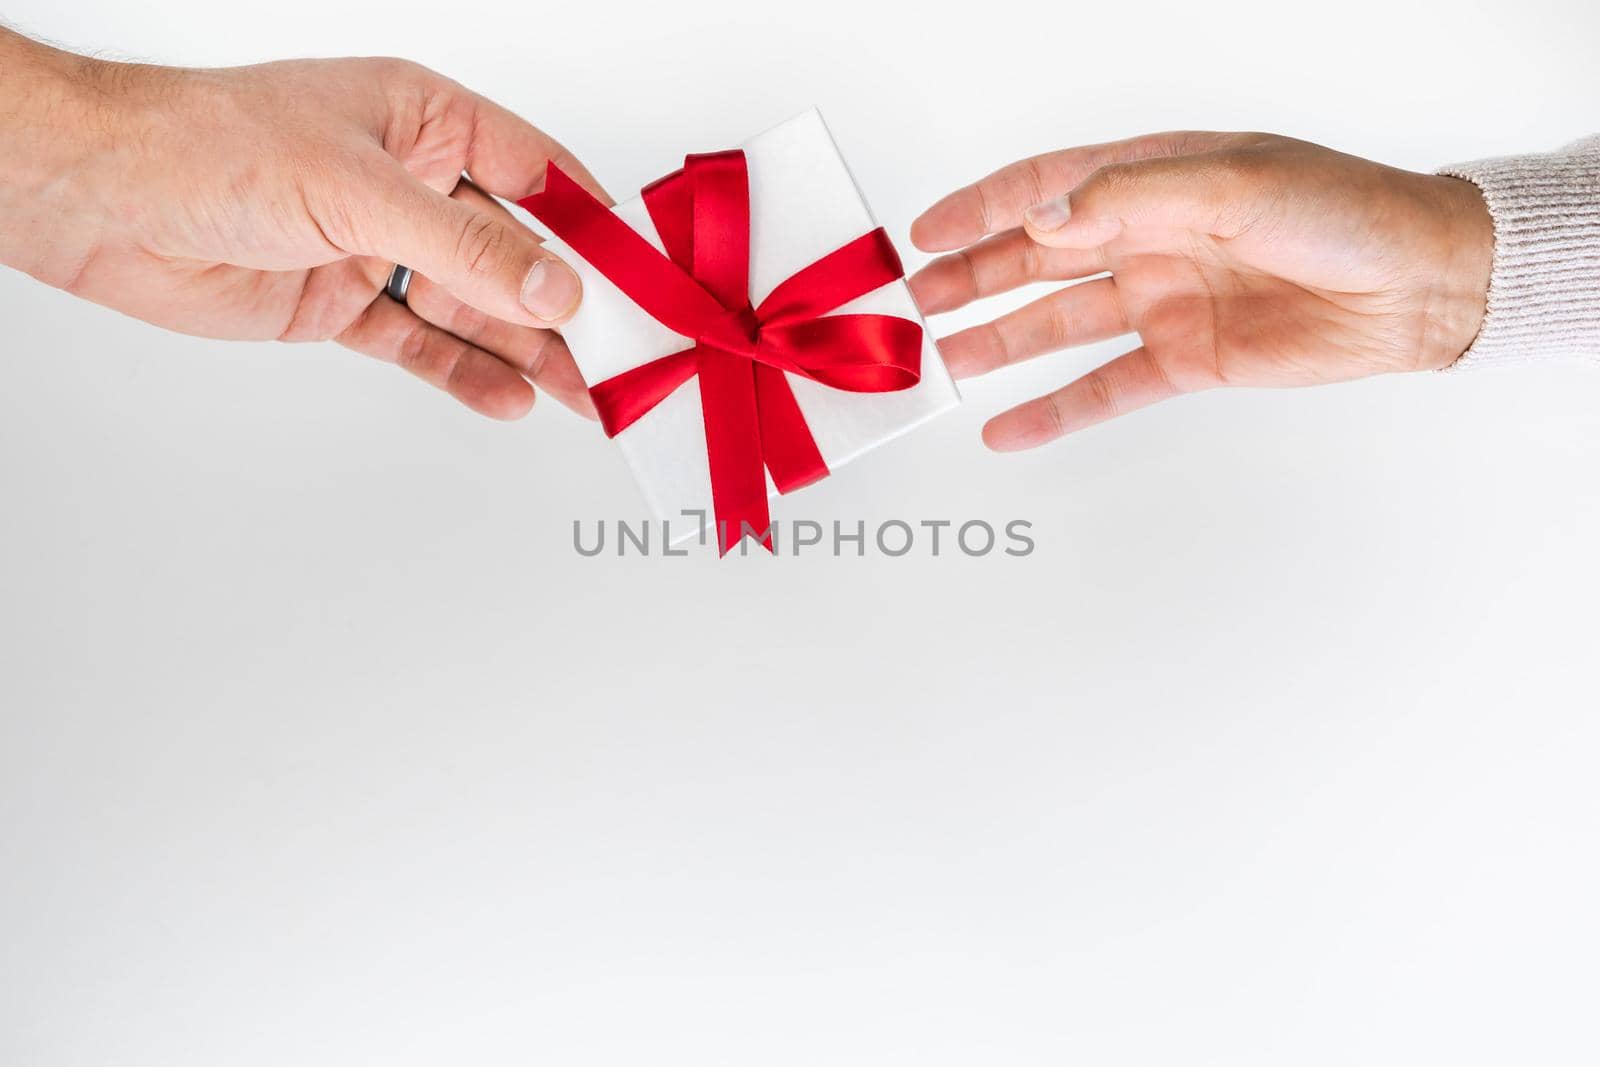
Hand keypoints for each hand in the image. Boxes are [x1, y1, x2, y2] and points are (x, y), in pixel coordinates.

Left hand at [0, 31, 605, 418]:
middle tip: (623, 361)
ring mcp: (375, 246)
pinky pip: (420, 344)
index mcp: (425, 121)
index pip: (540, 177)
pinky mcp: (339, 302)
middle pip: (514, 254)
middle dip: (569, 310)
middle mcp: (408, 183)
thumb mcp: (357, 189)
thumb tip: (553, 287)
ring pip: (473, 308)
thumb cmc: (208, 146)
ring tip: (586, 396)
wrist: (97, 201)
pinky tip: (511, 397)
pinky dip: (464, 373)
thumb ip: (464, 246)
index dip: (597, 230)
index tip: (646, 281)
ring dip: (528, 352)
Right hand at [908, 132, 1493, 449]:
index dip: (981, 208)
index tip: (925, 234)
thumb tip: (1042, 220)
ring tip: (943, 361)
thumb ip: (1130, 196)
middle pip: (1037, 259)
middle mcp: (1150, 236)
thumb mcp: (1234, 182)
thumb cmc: (1344, 211)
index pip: (1046, 188)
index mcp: (1155, 177)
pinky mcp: (1187, 357)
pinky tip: (1009, 425)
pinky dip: (1054, 409)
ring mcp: (1164, 299)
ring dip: (999, 340)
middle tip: (915, 303)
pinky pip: (1104, 387)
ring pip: (1058, 323)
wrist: (1420, 286)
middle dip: (972, 277)